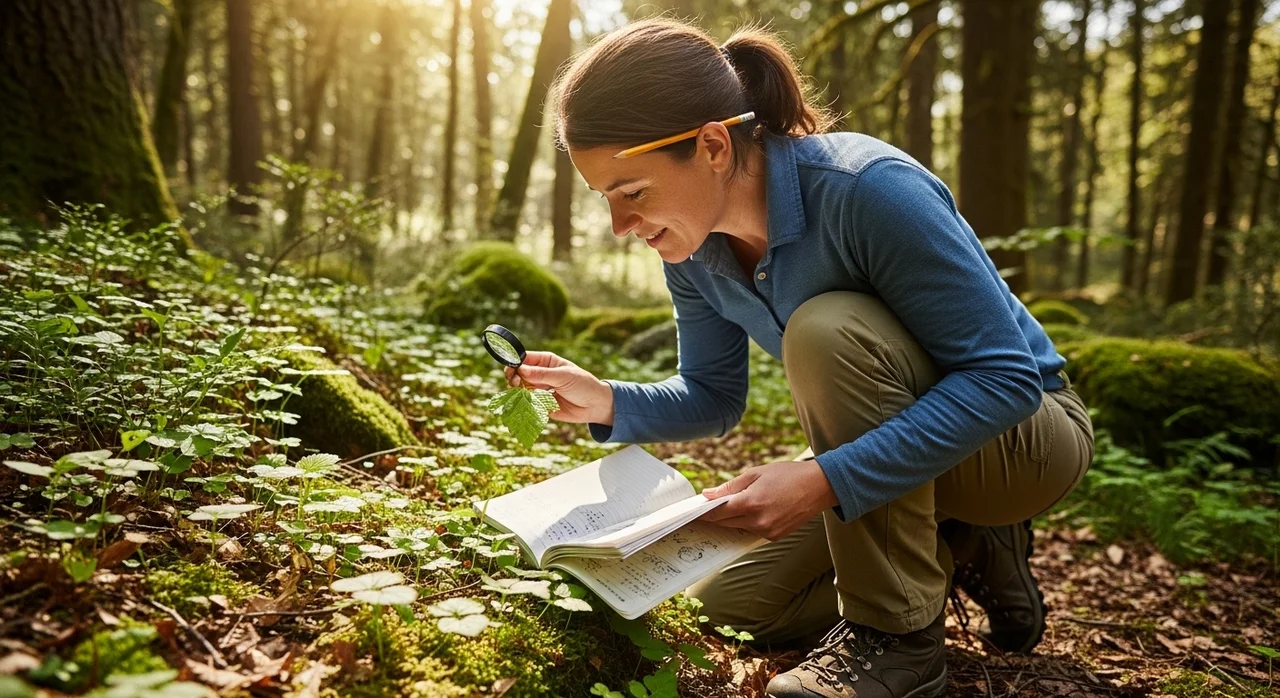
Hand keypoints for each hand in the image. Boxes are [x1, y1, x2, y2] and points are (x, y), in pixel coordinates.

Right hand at [504, 351, 614, 424]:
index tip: (512, 371)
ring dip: (517, 392)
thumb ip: (542, 374)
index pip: (524, 359)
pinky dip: (523, 404)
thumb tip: (520, 369)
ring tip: (521, 394)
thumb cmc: (583, 385)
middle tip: (516, 384)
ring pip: (520, 389)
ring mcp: (539, 390)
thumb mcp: (563, 377)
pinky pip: (527, 404)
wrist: (595, 406)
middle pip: (518, 374)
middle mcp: (540, 374)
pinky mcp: (541, 404)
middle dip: (514, 378)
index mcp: (546, 362)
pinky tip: (525, 405)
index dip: (515, 363)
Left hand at [698, 460, 838, 540]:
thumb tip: (709, 495)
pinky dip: (747, 523)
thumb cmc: (787, 475)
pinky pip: (752, 532)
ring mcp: (767, 532)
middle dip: (713, 517)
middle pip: (725, 523)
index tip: (689, 512)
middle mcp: (758, 521)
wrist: (819, 487)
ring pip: (738, 528)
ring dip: (730, 520)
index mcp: (751, 503)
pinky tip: (747, 513)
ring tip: (724, 509)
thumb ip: (731, 486)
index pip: (717, 513)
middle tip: (701, 511)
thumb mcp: (756, 473)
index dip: (702, 513)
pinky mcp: (775, 537)